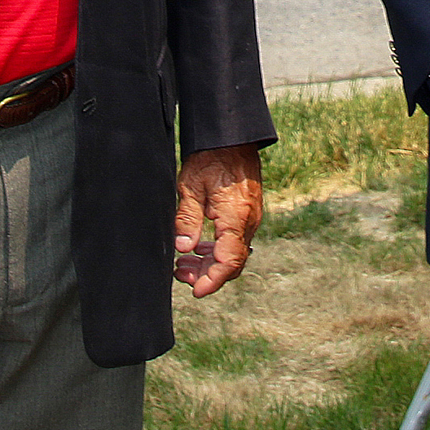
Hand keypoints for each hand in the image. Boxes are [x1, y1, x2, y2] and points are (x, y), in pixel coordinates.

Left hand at [173, 144, 262, 298]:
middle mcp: (248, 221)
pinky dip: (217, 250)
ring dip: (209, 263)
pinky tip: (198, 248)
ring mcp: (250, 218)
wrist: (233, 137)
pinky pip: (235, 241)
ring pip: (233, 253)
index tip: (195, 292)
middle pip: (232, 263)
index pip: (228, 262)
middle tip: (179, 274)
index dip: (212, 281)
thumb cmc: (211, 157)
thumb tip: (182, 249)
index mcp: (235, 218)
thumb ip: (187, 219)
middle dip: (206, 275)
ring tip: (182, 264)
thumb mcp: (191, 186)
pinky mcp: (247, 213)